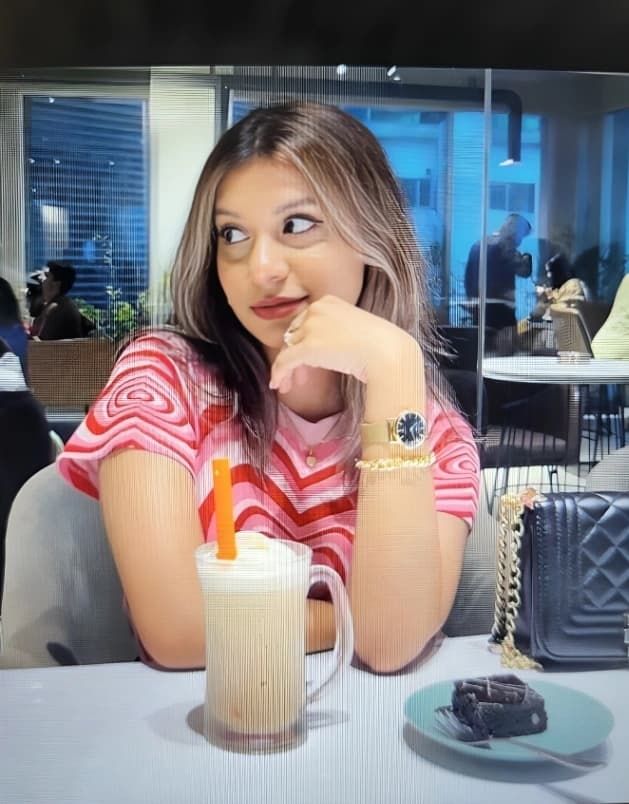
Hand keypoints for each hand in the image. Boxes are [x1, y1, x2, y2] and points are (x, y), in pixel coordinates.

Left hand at [269, 295, 414, 394]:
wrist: (389, 352)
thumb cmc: (381, 345)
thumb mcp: (356, 330)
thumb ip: (337, 333)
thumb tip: (329, 350)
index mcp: (329, 301)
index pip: (305, 321)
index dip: (302, 342)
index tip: (308, 362)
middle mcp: (316, 309)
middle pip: (294, 335)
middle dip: (294, 356)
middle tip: (299, 377)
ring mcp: (311, 327)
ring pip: (288, 349)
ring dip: (287, 369)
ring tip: (288, 385)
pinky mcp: (308, 347)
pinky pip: (285, 361)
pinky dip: (279, 373)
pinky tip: (278, 385)